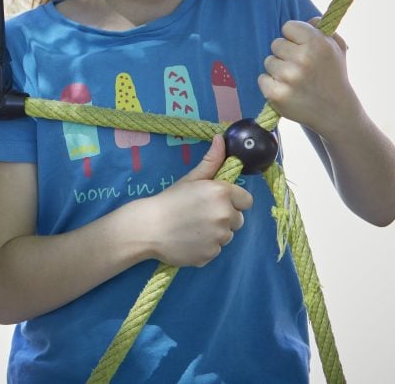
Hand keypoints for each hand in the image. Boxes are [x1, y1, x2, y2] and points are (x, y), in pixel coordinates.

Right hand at [147, 136, 252, 266]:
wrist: (148, 227)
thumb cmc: (169, 200)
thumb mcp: (191, 179)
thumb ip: (211, 161)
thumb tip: (221, 139)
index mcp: (222, 193)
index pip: (246, 200)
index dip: (233, 201)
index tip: (216, 202)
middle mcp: (225, 215)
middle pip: (238, 219)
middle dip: (224, 217)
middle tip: (200, 215)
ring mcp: (219, 237)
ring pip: (227, 236)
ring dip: (215, 233)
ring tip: (192, 228)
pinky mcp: (212, 255)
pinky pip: (215, 250)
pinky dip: (205, 247)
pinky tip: (189, 240)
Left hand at [258, 19, 358, 132]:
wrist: (336, 113)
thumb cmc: (334, 77)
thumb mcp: (337, 49)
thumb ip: (323, 29)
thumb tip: (310, 19)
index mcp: (317, 43)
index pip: (288, 27)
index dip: (294, 37)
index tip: (301, 47)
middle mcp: (302, 59)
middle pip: (276, 44)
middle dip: (285, 54)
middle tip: (300, 67)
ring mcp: (288, 77)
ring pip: (268, 61)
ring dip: (278, 69)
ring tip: (295, 80)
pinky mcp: (276, 93)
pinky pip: (262, 78)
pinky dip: (271, 84)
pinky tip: (287, 90)